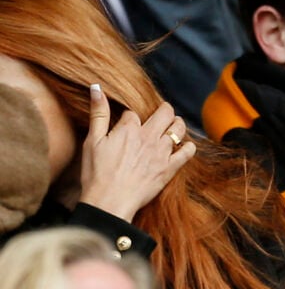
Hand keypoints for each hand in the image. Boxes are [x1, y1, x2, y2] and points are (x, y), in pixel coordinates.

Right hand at [78, 84, 194, 221]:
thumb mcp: (92, 141)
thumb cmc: (97, 173)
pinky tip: (185, 146)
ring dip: (178, 124)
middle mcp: (149, 137)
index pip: (134, 113)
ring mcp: (162, 152)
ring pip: (179, 128)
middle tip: (163, 112)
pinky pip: (188, 152)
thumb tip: (96, 87)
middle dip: (164, 110)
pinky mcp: (170, 168)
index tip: (128, 124)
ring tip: (174, 125)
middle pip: (164, 113)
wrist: (110, 201)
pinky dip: (188, 146)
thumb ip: (98, 114)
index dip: (130, 118)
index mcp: (129, 128)